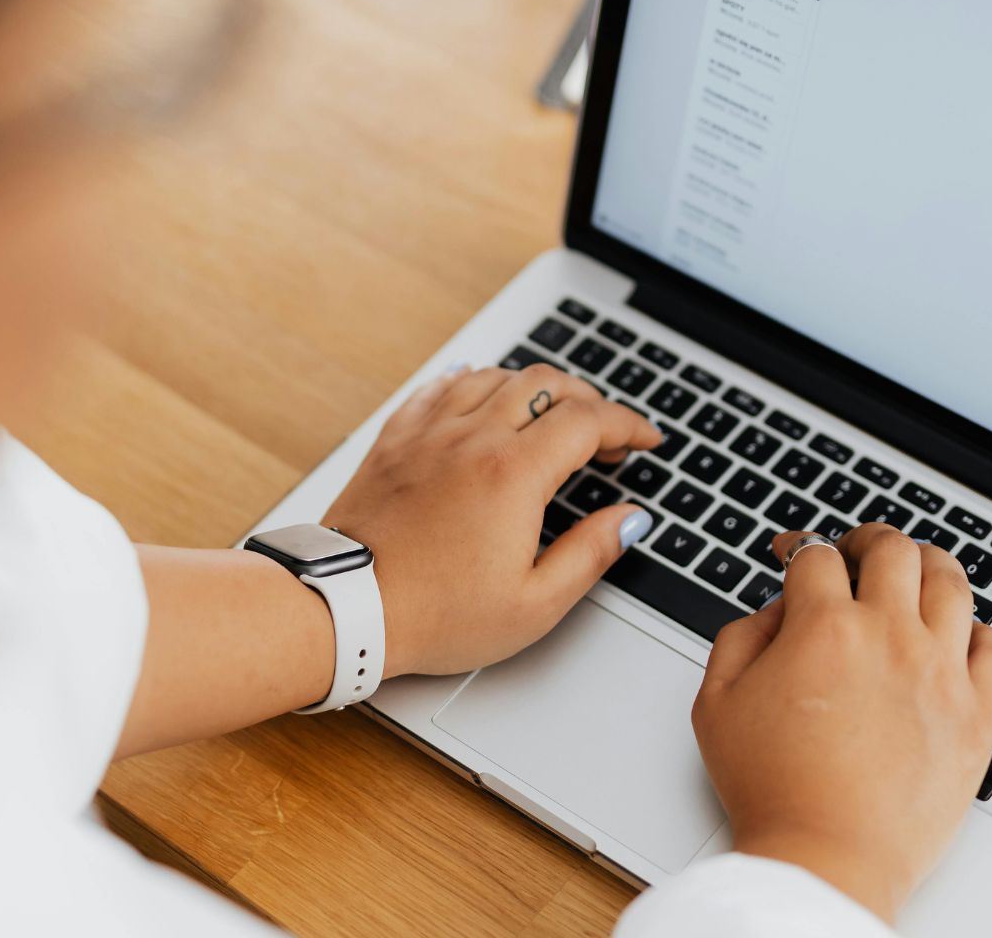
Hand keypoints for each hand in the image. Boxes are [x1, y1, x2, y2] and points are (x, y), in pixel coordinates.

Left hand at [323, 362, 662, 677]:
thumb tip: (629, 519)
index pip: (589, 421)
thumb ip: (591, 554)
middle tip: (604, 433)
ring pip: (494, 376)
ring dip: (533, 387)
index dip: (628, 424)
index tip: (645, 438)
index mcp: (515, 474)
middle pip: (545, 384)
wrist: (346, 606)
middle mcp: (473, 438)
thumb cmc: (435, 615)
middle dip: (587, 399)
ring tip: (550, 415)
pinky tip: (479, 392)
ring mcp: (429, 432)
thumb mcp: (533, 604)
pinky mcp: (395, 439)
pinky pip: (440, 387)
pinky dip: (472, 382)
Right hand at [690, 524, 991, 922]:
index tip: (793, 556)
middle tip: (855, 551)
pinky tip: (954, 636)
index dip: (799, 546)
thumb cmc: (771, 788)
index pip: (817, 555)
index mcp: (824, 627)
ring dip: (927, 565)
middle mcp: (891, 636)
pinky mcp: (978, 715)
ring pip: (952, 582)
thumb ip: (740, 636)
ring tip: (912, 573)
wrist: (827, 857)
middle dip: (867, 540)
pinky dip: (975, 630)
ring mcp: (942, 673)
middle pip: (894, 549)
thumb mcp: (716, 701)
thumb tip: (776, 610)